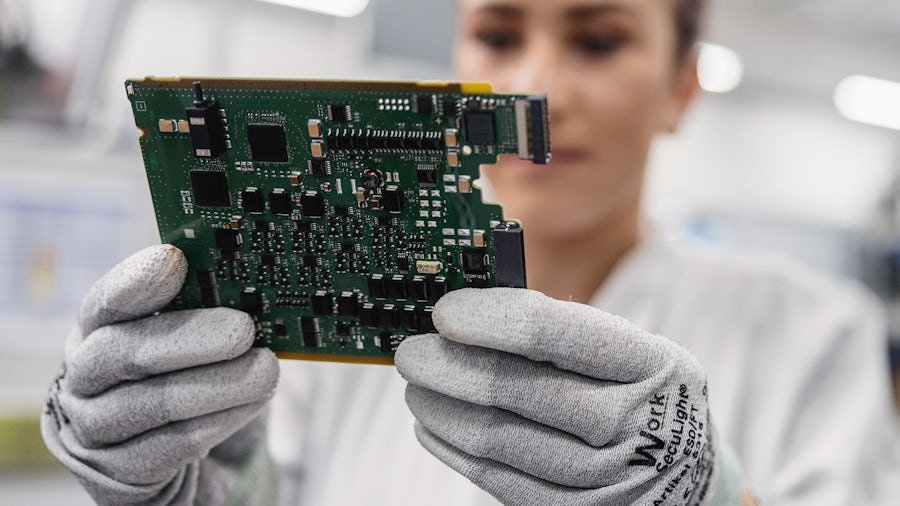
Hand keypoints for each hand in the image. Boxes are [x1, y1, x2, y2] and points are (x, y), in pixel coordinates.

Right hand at [41, 245, 279, 504]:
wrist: (207, 469)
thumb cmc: (203, 391)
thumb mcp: (204, 346)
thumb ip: (210, 314)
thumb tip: (249, 283)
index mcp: (97, 335)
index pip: (104, 303)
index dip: (136, 282)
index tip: (175, 259)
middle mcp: (83, 382)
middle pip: (120, 353)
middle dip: (188, 337)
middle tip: (243, 329)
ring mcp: (93, 435)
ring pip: (148, 403)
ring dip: (215, 384)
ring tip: (266, 370)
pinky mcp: (120, 479)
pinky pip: (170, 447)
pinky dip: (218, 421)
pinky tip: (253, 403)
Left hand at [396, 288, 730, 505]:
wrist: (689, 478)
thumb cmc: (642, 396)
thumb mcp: (632, 352)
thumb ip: (565, 331)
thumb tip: (468, 313)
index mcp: (650, 363)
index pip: (555, 333)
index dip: (490, 319)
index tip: (444, 313)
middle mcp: (634, 422)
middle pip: (518, 389)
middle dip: (450, 367)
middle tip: (411, 353)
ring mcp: (607, 477)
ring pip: (498, 439)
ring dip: (442, 408)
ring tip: (416, 388)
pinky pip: (498, 480)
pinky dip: (454, 449)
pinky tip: (433, 426)